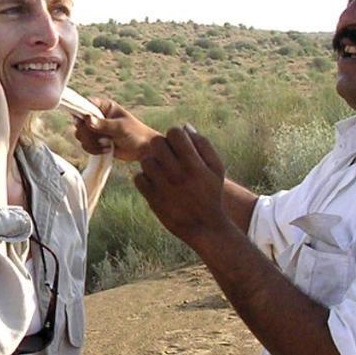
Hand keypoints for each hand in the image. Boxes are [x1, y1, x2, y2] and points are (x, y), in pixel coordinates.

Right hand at [75, 98, 159, 162]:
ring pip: (80, 135)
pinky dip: (93, 150)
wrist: (143, 149)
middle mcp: (97, 117)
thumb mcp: (120, 127)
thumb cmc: (135, 133)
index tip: (82, 122)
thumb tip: (87, 119)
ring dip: (91, 143)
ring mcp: (95, 130)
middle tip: (99, 137)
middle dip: (87, 133)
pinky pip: (85, 145)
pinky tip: (106, 150)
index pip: (85, 104)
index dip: (80, 112)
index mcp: (104, 107)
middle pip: (79, 122)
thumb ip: (103, 124)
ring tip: (106, 145)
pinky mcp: (95, 141)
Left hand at [134, 126, 230, 245]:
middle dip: (161, 146)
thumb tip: (185, 127)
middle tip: (167, 155)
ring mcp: (163, 187)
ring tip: (162, 170)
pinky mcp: (153, 199)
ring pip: (145, 160)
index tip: (178, 145)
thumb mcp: (217, 169)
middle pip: (156, 143)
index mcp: (194, 164)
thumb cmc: (211, 194)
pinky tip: (155, 182)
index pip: (174, 133)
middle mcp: (177, 174)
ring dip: (152, 162)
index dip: (175, 136)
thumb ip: (203, 145)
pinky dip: (145, 178)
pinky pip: (139, 178)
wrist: (205, 227)